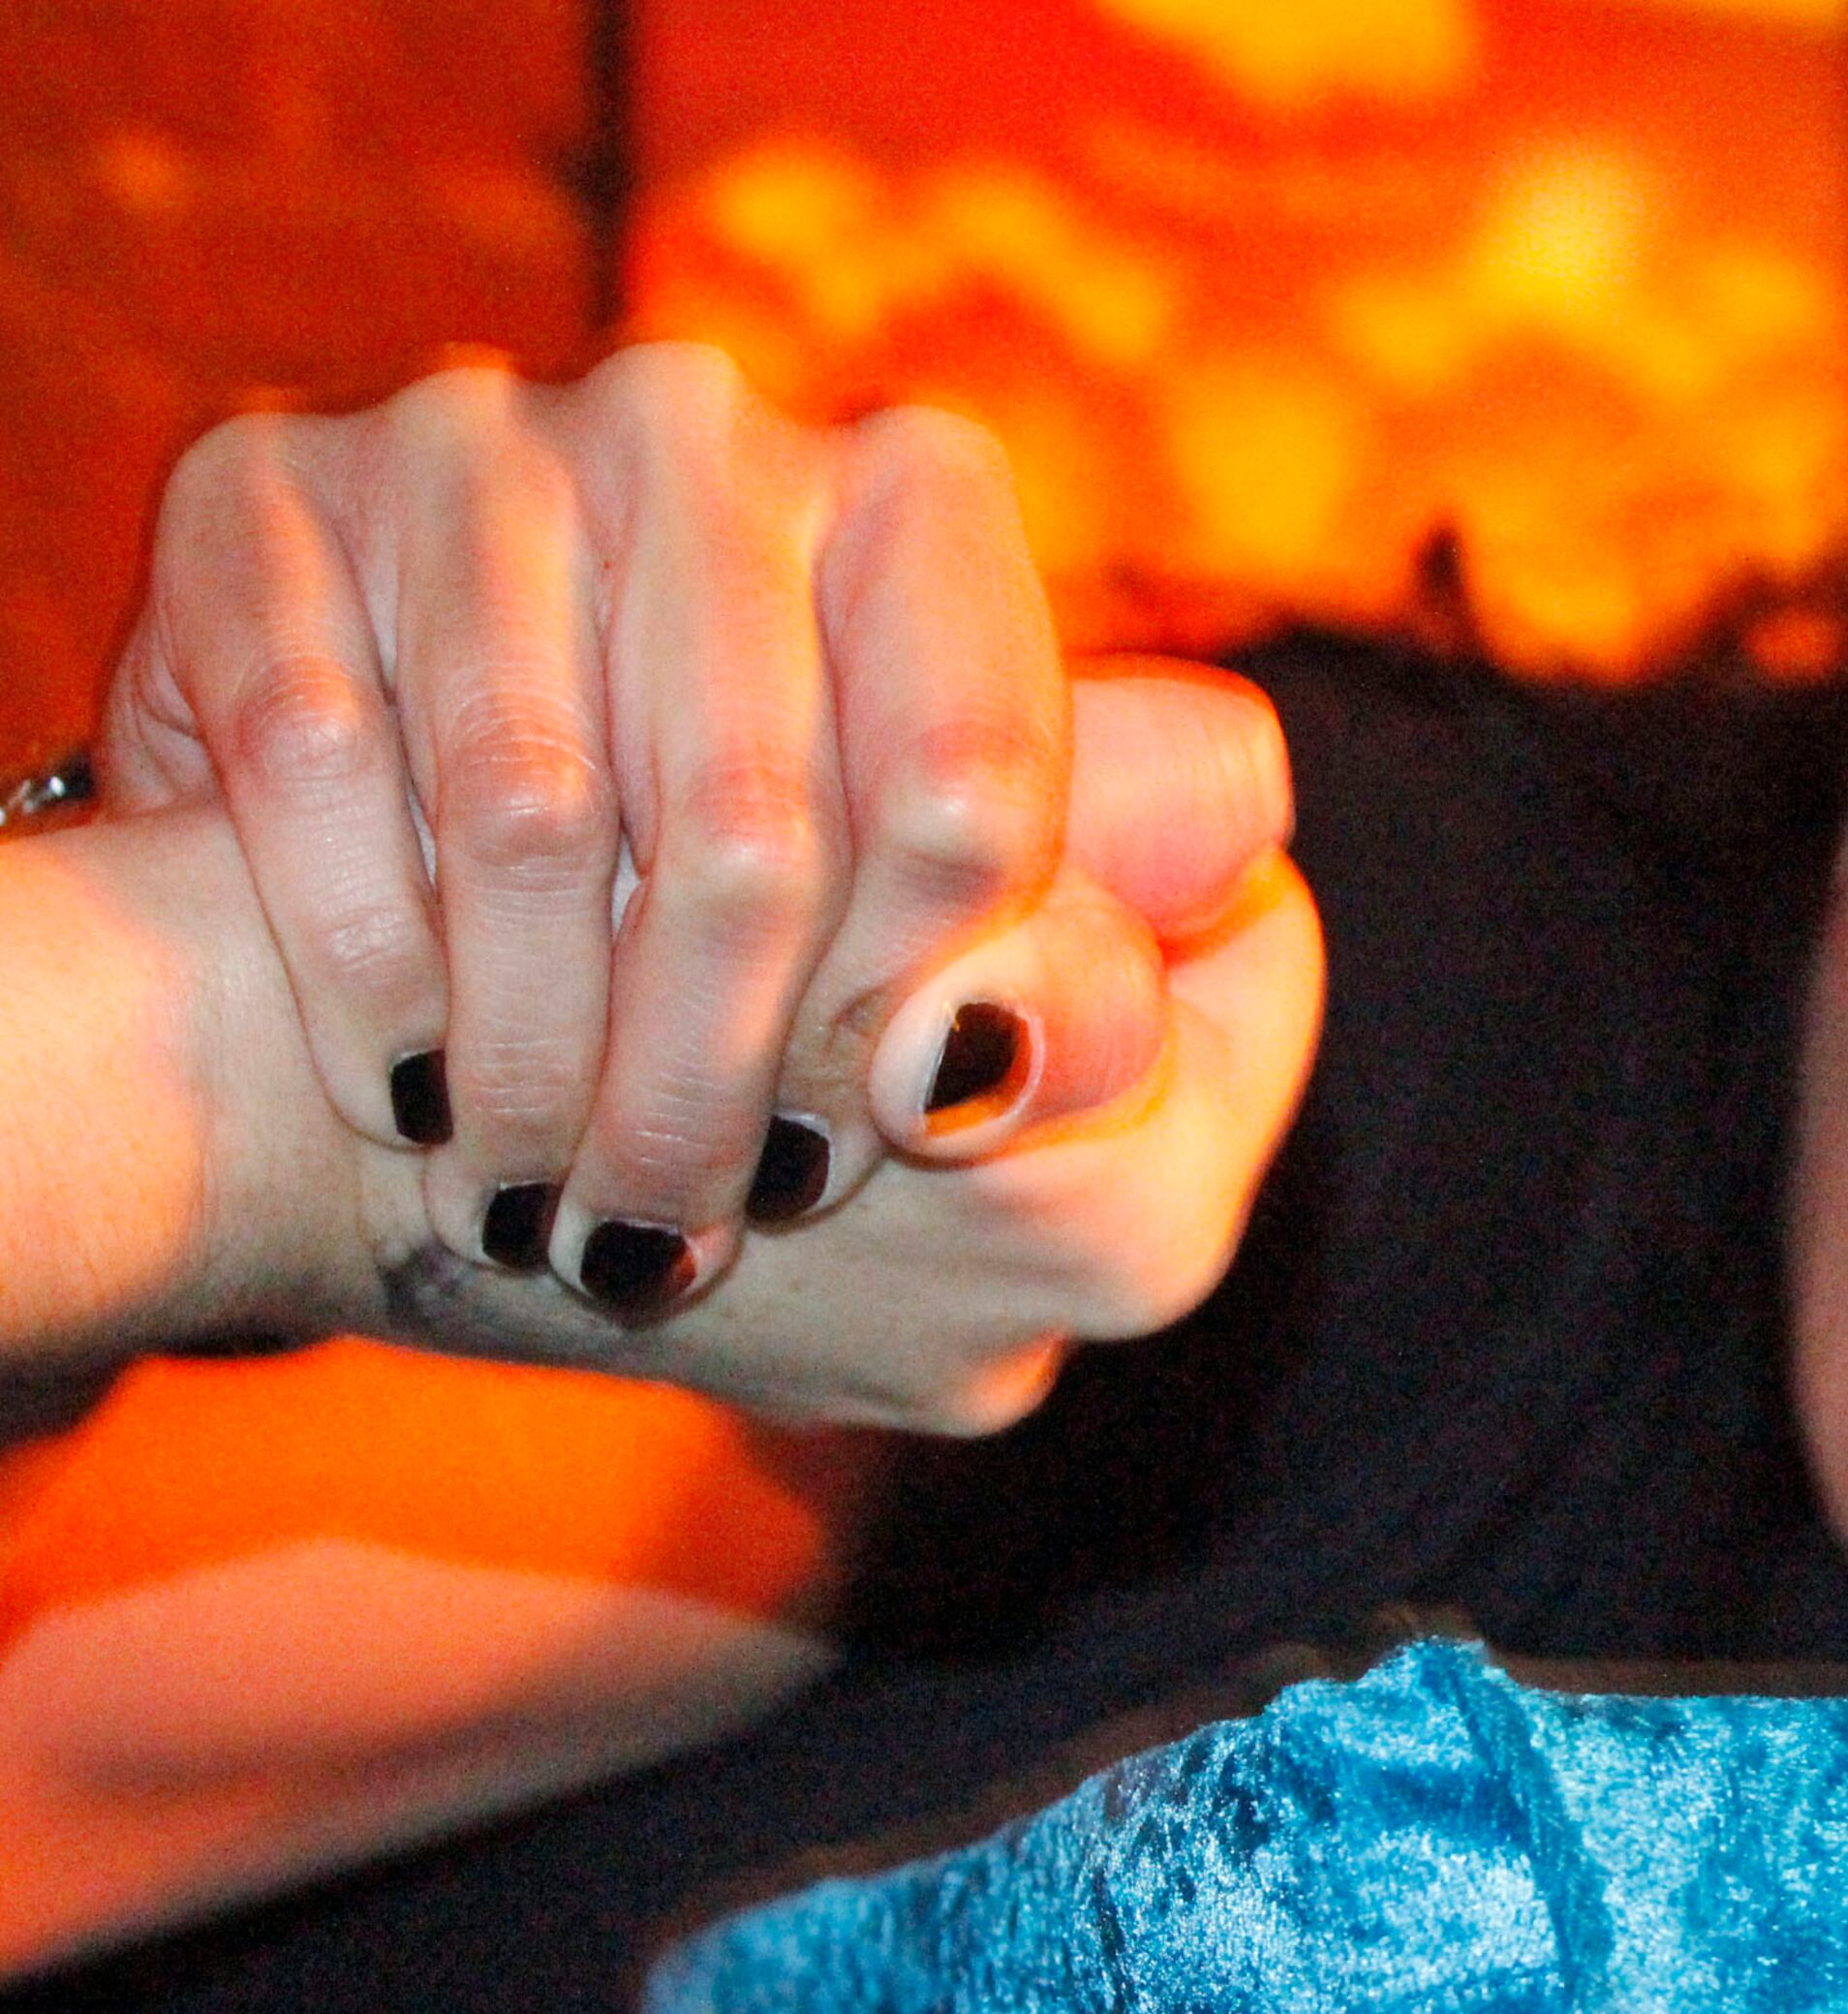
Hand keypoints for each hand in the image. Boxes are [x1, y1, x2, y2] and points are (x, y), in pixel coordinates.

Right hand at [98, 342, 1165, 1311]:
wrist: (361, 860)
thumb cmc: (718, 921)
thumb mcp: (943, 952)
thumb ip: (1067, 993)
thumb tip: (991, 1060)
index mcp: (923, 500)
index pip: (971, 782)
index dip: (918, 1000)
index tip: (860, 1148)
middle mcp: (709, 424)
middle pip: (750, 827)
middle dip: (707, 1080)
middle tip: (672, 1232)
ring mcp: (477, 432)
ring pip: (528, 813)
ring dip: (533, 1060)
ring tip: (539, 1205)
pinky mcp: (257, 484)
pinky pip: (318, 755)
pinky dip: (362, 964)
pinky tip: (399, 1091)